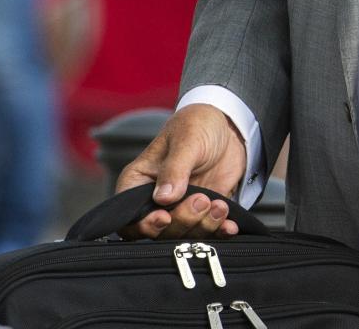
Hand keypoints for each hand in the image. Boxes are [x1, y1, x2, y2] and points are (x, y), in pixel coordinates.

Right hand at [117, 103, 247, 239]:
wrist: (228, 126)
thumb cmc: (197, 125)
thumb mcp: (186, 140)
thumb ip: (174, 169)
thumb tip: (163, 198)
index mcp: (139, 181)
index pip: (129, 216)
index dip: (144, 224)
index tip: (165, 217)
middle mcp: (157, 200)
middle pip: (160, 230)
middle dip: (182, 221)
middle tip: (201, 200)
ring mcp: (182, 207)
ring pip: (185, 234)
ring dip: (204, 225)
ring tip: (219, 205)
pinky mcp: (205, 212)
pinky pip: (210, 231)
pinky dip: (220, 232)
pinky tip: (229, 225)